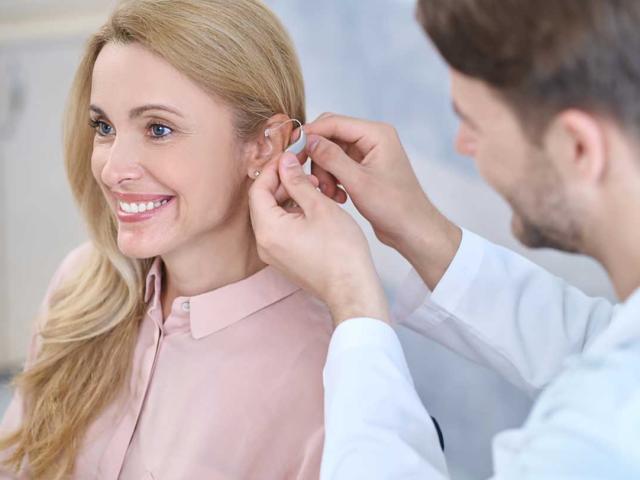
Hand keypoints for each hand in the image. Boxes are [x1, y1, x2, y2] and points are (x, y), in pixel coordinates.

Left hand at [249, 153, 389, 326]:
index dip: (273, 169)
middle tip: (304, 169)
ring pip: (273, 216)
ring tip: (315, 188)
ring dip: (289, 198)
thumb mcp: (320, 207)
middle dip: (282, 182)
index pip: (258, 188)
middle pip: (263, 202)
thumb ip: (298, 182)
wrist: (352, 288)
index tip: (290, 157)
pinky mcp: (285, 260)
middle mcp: (264, 244)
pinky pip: (281, 230)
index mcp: (268, 229)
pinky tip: (314, 207)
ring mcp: (273, 254)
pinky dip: (293, 214)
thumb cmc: (341, 252)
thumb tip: (285, 162)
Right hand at [299, 113, 461, 289]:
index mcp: (376, 134)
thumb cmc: (394, 206)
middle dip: (318, 157)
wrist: (412, 229)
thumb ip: (331, 158)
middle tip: (312, 179)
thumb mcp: (357, 182)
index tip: (291, 150)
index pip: (334, 122)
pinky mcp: (364, 168)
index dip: (311, 134)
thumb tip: (308, 140)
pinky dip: (333, 179)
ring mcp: (368, 153)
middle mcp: (373, 138)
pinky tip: (338, 197)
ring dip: (325, 172)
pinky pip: (338, 166)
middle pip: (331, 136)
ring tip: (330, 194)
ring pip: (331, 153)